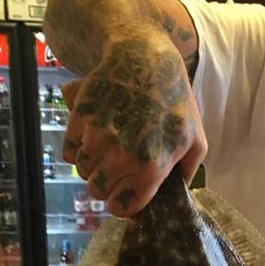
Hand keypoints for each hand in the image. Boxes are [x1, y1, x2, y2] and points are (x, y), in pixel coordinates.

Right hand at [60, 34, 206, 217]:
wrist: (144, 58)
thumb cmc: (175, 99)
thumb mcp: (196, 138)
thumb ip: (188, 172)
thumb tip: (178, 193)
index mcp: (152, 167)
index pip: (123, 207)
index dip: (122, 204)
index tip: (124, 195)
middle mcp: (122, 157)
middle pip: (98, 192)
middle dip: (106, 186)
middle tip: (114, 171)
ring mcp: (98, 138)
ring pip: (82, 172)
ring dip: (91, 167)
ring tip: (105, 151)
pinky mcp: (80, 119)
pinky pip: (68, 151)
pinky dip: (76, 149)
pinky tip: (90, 138)